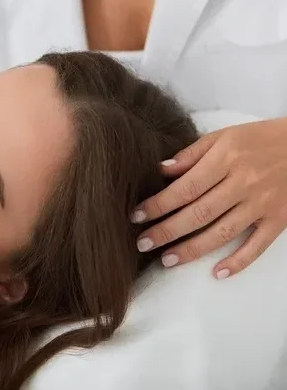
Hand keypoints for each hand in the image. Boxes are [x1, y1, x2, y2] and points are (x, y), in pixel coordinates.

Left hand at [133, 117, 286, 278]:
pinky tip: (217, 273)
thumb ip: (191, 154)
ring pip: (222, 233)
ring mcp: (262, 204)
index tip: (136, 216)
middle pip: (199, 213)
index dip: (158, 204)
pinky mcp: (279, 220)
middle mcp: (243, 184)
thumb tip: (160, 171)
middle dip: (167, 231)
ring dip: (192, 250)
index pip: (185, 188)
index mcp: (226, 159)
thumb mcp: (223, 136)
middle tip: (142, 244)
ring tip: (167, 260)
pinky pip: (257, 245)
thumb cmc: (258, 139)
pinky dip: (238, 262)